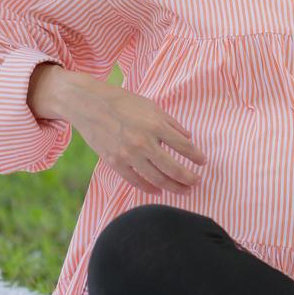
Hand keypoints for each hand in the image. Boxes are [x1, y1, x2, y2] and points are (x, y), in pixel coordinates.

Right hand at [31, 63, 206, 195]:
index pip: (184, 146)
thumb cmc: (124, 103)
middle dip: (188, 178)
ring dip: (173, 186)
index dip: (196, 156)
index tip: (203, 162)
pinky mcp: (114, 162)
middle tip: (197, 182)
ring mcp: (128, 155)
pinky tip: (159, 191)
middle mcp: (143, 142)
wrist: (90, 105)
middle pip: (172, 168)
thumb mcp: (152, 107)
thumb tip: (188, 137)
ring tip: (184, 190)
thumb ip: (171, 123)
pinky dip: (149, 188)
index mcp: (155, 126)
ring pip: (156, 178)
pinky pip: (135, 181)